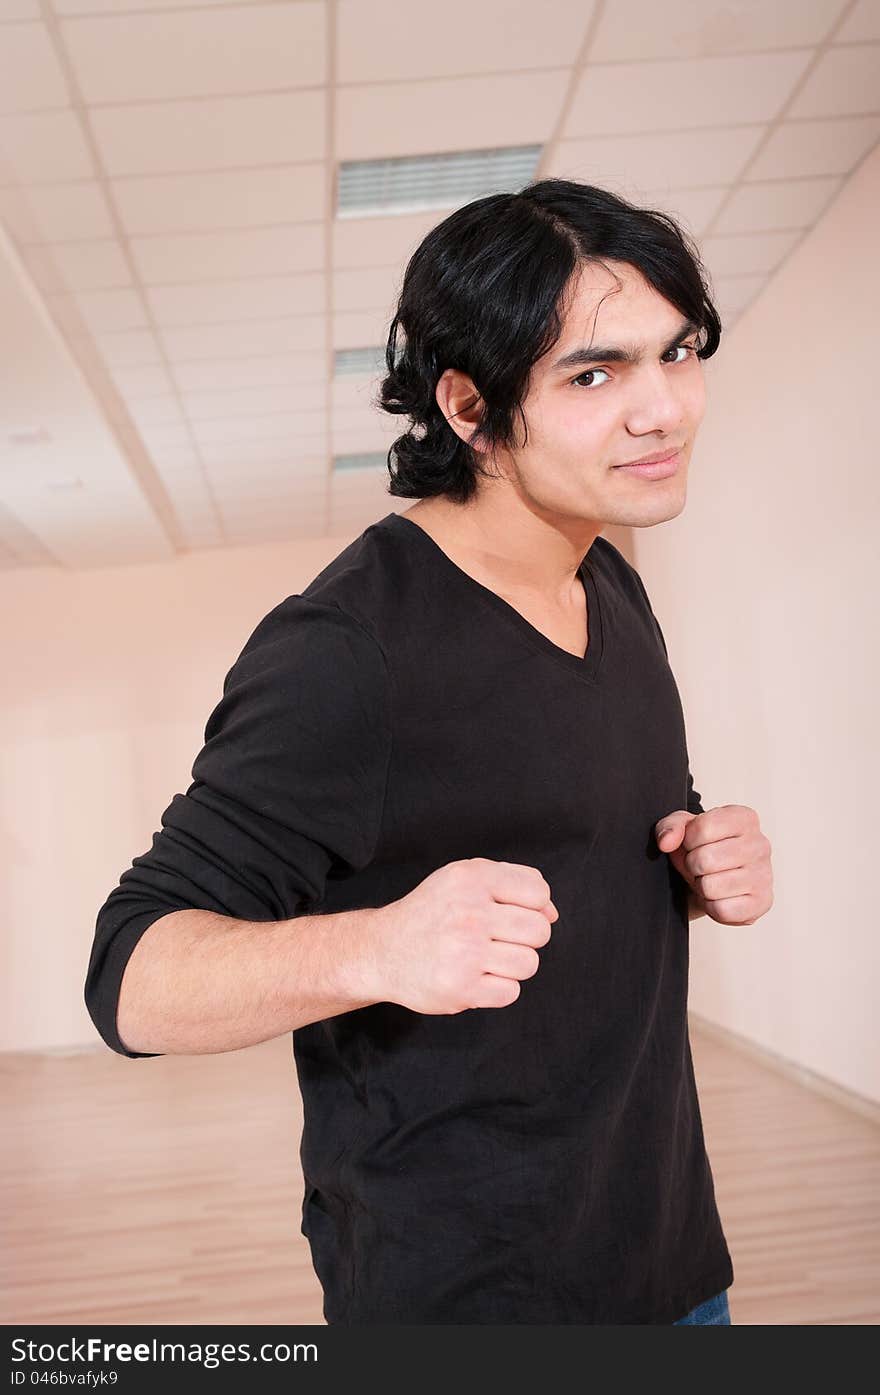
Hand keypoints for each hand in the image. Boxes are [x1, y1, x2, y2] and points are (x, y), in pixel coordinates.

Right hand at [369, 858, 557, 1014]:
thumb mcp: (463, 879)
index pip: (538, 892)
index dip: (533, 906)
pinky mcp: (461, 989)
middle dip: (526, 938)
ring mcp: (465, 953)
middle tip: (498, 939)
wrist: (382, 950)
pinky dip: (498, 988)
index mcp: (472, 879)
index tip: (510, 914)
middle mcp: (469, 913)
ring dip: (512, 965)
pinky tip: (475, 977)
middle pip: (539, 931)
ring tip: (485, 959)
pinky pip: (511, 992)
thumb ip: (512, 883)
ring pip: (529, 963)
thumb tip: (551, 913)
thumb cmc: (431, 913)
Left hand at [654, 804, 772, 925]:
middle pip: (705, 859)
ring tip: (710, 879)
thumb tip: (667, 842)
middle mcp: (760, 844)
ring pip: (710, 886)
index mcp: (744, 818)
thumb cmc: (701, 849)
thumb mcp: (682, 829)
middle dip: (692, 866)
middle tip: (700, 866)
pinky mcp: (762, 902)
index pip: (703, 827)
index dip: (688, 840)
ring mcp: (764, 874)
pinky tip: (719, 895)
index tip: (694, 843)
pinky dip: (712, 906)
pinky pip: (722, 910)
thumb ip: (670, 827)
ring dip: (701, 887)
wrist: (713, 878)